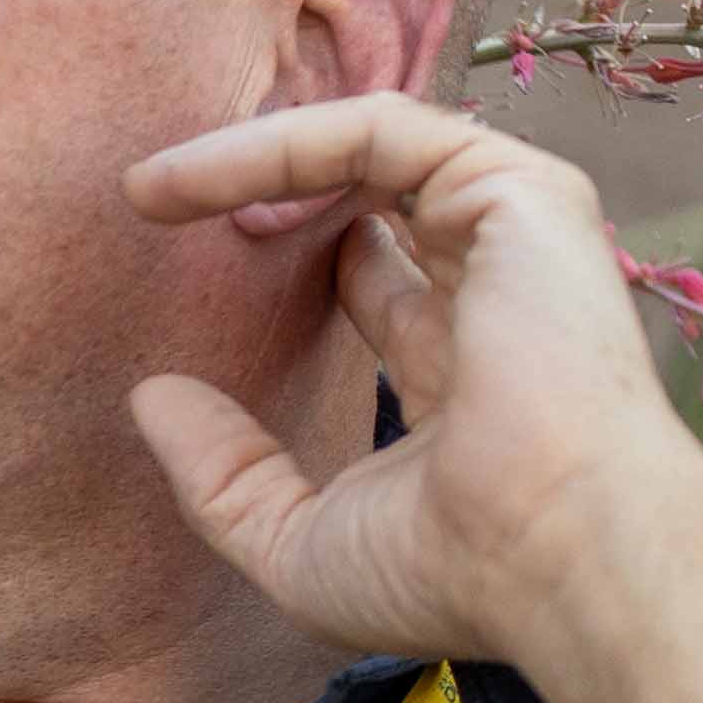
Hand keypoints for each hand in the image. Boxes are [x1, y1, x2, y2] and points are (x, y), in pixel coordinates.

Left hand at [121, 92, 702, 671]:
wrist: (558, 555)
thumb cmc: (449, 572)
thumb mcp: (296, 541)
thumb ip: (222, 473)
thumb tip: (149, 398)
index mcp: (466, 376)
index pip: (376, 289)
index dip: (282, 271)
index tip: (178, 275)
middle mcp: (497, 296)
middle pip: (371, 205)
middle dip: (266, 190)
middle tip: (149, 203)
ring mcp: (515, 238)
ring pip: (369, 153)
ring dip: (253, 154)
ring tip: (144, 188)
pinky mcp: (519, 192)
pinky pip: (381, 130)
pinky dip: (281, 140)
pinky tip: (185, 179)